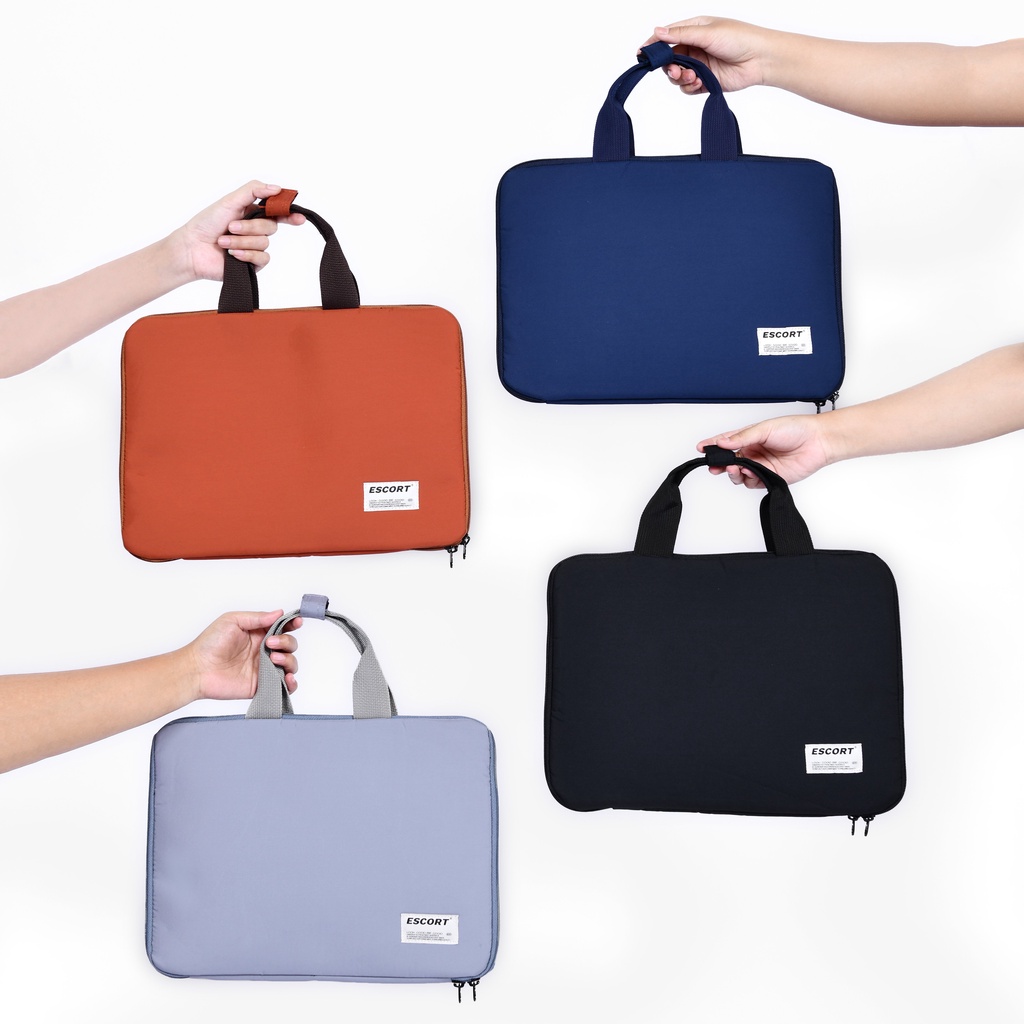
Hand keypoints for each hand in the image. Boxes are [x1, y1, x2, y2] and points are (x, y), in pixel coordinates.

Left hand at [164, 181, 305, 283]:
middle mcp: (255, 230)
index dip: (290, 214)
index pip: (277, 212)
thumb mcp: (230, 201)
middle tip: (231, 226)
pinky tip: (232, 254)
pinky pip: (262, 258)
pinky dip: (246, 254)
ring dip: (242, 241)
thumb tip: (277, 188)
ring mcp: (254, 248)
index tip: (299, 218)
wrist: (192, 249)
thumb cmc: (206, 223)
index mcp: (252, 213)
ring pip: (265, 243)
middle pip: (271, 226)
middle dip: (250, 227)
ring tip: (223, 241)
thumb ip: (253, 191)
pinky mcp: (252, 264)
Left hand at [183, 610, 301, 701]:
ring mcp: (264, 668)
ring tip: (274, 659)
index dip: (292, 624)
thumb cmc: (209, 643)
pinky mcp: (261, 685)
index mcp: (259, 634)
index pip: (282, 628)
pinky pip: (283, 686)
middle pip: (290, 645)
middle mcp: (264, 651)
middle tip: (270, 644)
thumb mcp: (232, 620)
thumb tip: (279, 613)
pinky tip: (286, 678)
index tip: (296, 623)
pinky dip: (291, 683)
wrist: (197, 669)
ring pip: (290, 664)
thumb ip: (257, 617)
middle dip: (286, 642)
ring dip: (289, 660)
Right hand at [643, 17, 769, 93]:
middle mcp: (695, 47)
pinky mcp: (705, 81)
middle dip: (669, 66)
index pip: (668, 36)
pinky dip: (690, 87)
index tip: (643, 54)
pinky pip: (687, 88)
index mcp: (694, 30)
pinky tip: (700, 82)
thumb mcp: (707, 32)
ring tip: (692, 77)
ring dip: (680, 78)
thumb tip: (657, 31)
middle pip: (669, 59)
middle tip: (675, 70)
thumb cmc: (739, 38)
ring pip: (677, 75)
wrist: (760, 59)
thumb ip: (681, 34)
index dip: (654, 45)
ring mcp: (699, 65)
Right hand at [697, 415, 834, 486]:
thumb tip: (722, 442)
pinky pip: (752, 483)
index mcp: (749, 437)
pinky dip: (748, 479)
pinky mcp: (770, 478)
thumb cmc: (795, 429)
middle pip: (729, 462)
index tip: (701, 448)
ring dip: (734, 473)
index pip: (726, 442)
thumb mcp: (764, 428)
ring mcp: (760, 466)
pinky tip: (751, 472)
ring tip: (736, 468)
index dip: (712, 445)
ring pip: (738, 475)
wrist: (818, 441)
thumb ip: (742, 438)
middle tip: (714, 466)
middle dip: (720, 464)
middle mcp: (753, 452)